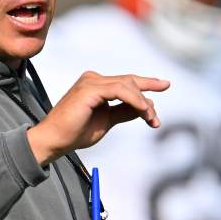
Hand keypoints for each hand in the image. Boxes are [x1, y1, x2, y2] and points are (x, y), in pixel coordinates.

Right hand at [27, 71, 169, 164]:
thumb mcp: (107, 120)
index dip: (147, 83)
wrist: (55, 140)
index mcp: (96, 84)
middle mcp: (93, 79)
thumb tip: (145, 107)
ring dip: (143, 102)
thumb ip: (124, 111)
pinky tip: (143, 111)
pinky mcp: (89, 89)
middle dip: (147, 98)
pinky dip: (134, 100)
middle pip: (129, 81)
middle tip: (155, 119)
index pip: (126, 81)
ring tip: (150, 118)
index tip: (165, 85)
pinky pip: (119, 91)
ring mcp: (90, 82)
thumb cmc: (76, 132)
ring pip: (127, 85)